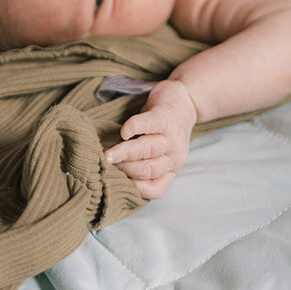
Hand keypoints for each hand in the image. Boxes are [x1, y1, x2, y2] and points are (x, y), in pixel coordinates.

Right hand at [105, 78, 197, 199]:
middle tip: (104, 165)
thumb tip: (110, 170)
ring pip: (147, 149)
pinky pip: (150, 124)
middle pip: (148, 169)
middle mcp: (174, 157)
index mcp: (170, 169)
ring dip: (125, 153)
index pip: (155, 189)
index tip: (114, 180)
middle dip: (124, 169)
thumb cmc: (163, 130)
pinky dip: (135, 127)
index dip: (134, 188)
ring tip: (107, 154)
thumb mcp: (158, 153)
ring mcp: (171, 137)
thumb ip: (139, 162)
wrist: (186, 101)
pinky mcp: (165, 117)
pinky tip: (124, 132)